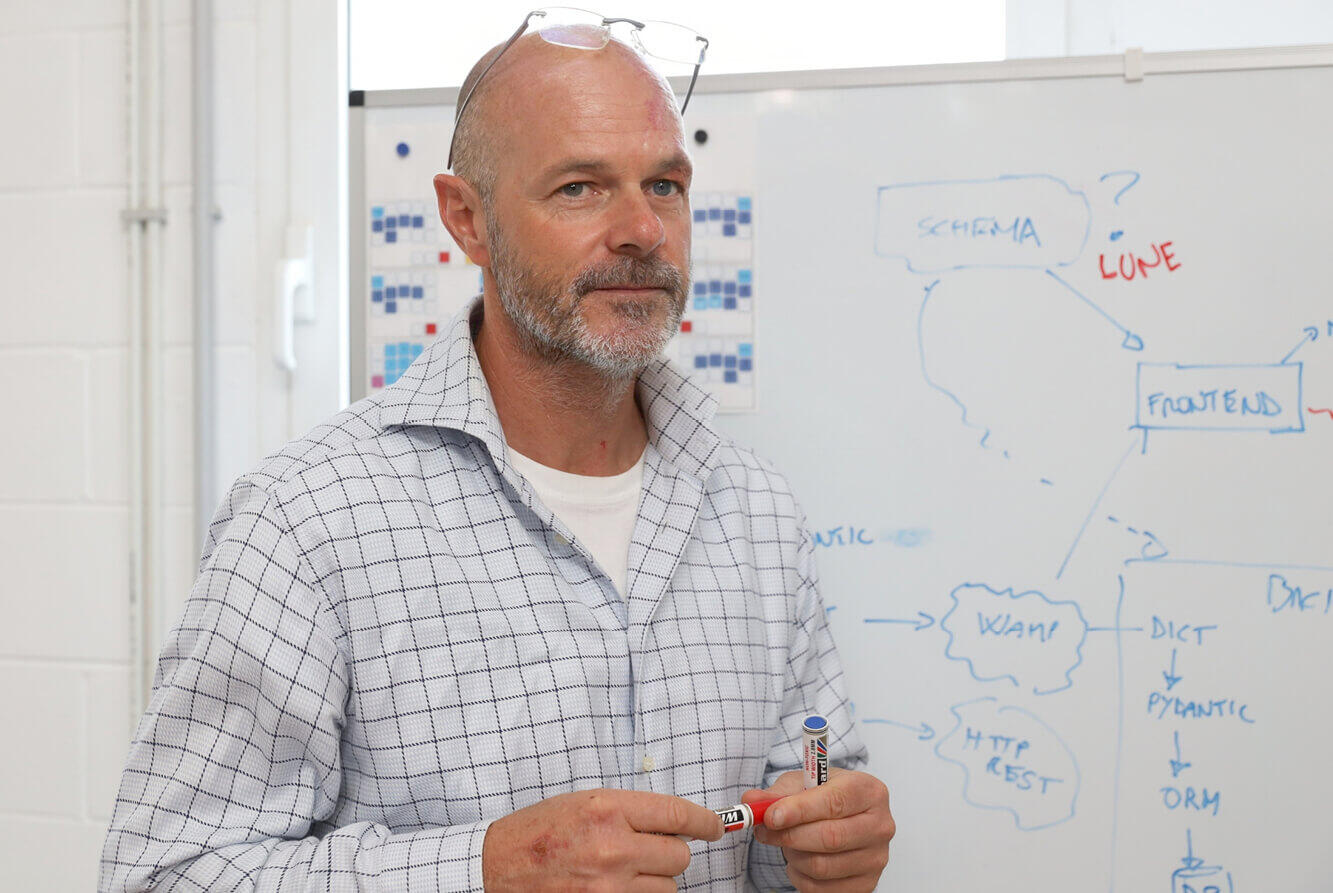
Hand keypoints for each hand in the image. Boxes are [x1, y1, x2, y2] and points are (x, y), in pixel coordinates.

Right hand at [481, 788, 723, 891]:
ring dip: (654, 880)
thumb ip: (632, 811)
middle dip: (669, 852)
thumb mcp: (587, 803)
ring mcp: (609, 886)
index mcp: (609, 809)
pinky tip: (617, 887)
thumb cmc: (541, 830)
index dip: (705, 822)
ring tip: (621, 871)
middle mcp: (613, 847)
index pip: (679, 815)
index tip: (716, 826)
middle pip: (679, 856)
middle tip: (646, 850)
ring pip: (668, 887)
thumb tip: (677, 821)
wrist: (498, 866)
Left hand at [745, 768, 894, 891]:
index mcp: (869, 791)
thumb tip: (751, 802)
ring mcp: (877, 858)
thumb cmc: (823, 796)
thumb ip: (775, 793)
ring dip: (793, 856)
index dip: (799, 811)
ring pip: (822, 866)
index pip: (835, 802)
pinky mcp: (867, 884)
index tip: (771, 816)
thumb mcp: (800, 784)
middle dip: (789, 836)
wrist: (844, 816)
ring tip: (787, 843)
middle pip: (830, 837)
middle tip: (766, 831)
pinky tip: (798, 859)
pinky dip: (799, 876)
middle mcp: (880, 825)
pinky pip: (821, 888)